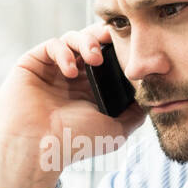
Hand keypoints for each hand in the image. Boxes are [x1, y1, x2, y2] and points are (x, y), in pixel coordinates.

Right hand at [0, 21, 146, 187]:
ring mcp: (52, 69)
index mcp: (90, 87)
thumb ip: (135, 113)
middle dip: (104, 38)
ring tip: (95, 58)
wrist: (40, 149)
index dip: (118, 48)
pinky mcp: (33, 63)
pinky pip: (52, 44)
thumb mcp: (116, 130)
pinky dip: (64, 52)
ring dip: (87, 42)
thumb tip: (153, 98)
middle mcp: (72, 76)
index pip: (107, 57)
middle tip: (114, 41)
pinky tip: (71, 71)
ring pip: (73, 38)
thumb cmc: (76, 143)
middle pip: (91, 41)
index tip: (132, 46)